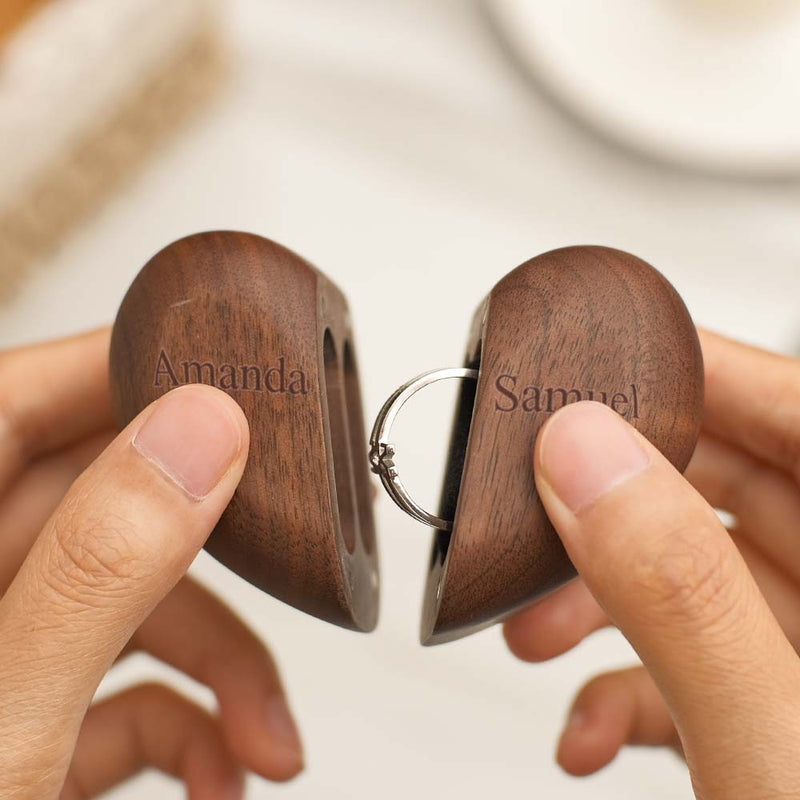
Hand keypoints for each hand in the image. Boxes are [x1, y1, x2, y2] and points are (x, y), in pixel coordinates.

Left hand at [0, 329, 302, 798]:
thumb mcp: (2, 728)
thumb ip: (101, 565)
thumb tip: (203, 431)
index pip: (31, 392)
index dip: (140, 371)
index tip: (242, 385)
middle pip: (109, 498)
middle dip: (219, 556)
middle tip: (297, 571)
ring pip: (129, 593)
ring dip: (217, 659)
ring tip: (270, 736)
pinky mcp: (24, 703)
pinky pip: (117, 675)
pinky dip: (182, 717)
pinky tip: (224, 766)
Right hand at [503, 330, 799, 797]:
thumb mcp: (777, 752)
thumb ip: (679, 590)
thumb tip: (583, 454)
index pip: (796, 406)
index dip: (692, 372)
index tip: (587, 369)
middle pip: (733, 480)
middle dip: (612, 498)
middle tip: (530, 509)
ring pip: (702, 567)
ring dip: (602, 594)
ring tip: (529, 629)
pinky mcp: (781, 709)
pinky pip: (700, 653)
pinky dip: (627, 680)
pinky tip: (578, 725)